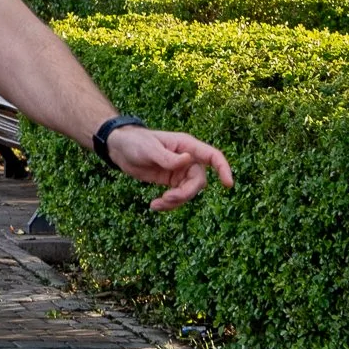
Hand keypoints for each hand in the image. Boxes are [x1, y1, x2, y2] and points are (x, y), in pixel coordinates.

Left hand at [105, 123, 233, 210]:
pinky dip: (169, 204)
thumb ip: (168, 157)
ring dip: (175, 202)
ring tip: (156, 205)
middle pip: (198, 181)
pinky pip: (178, 196)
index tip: (228, 185)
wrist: (120, 149)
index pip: (212, 156)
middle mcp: (188, 159)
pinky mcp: (171, 182)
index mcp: (187, 146)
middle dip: (185, 193)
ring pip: (188, 192)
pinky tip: (154, 206)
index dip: (223, 169)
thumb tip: (188, 160)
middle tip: (167, 198)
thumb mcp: (149, 149)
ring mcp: (180, 172)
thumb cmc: (135, 142)